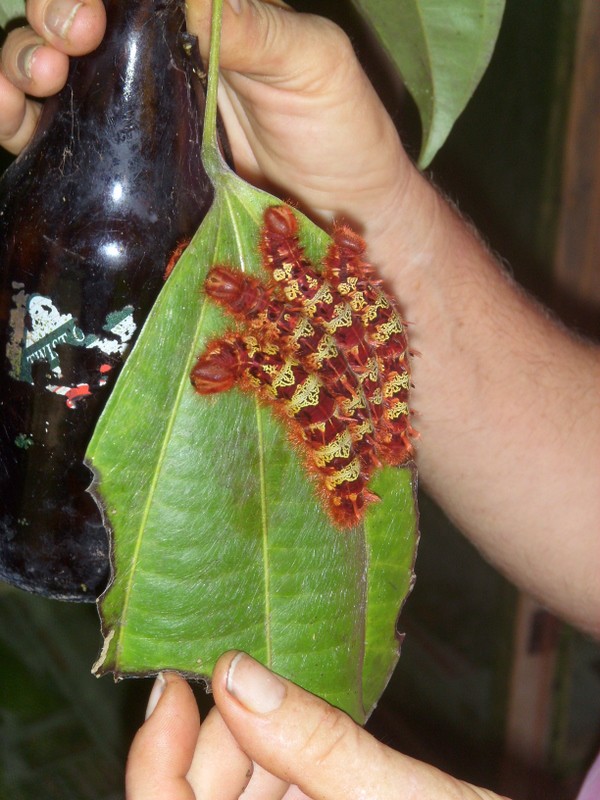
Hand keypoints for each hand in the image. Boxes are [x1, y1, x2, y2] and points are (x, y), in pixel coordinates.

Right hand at [1, 0, 412, 219]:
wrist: (345, 223)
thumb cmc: (342, 135)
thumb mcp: (310, 63)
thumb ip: (249, 24)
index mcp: (201, 20)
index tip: (90, 15)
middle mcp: (159, 62)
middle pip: (75, 22)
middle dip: (50, 20)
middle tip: (64, 49)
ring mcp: (140, 119)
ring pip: (52, 74)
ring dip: (21, 66)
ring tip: (34, 85)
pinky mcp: (131, 173)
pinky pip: (62, 142)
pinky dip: (22, 125)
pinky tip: (16, 124)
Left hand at [126, 655, 508, 799]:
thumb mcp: (396, 796)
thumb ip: (314, 740)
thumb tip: (233, 671)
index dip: (154, 757)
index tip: (173, 684)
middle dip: (220, 743)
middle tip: (254, 685)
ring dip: (255, 754)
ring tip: (296, 717)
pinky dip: (284, 771)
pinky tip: (311, 749)